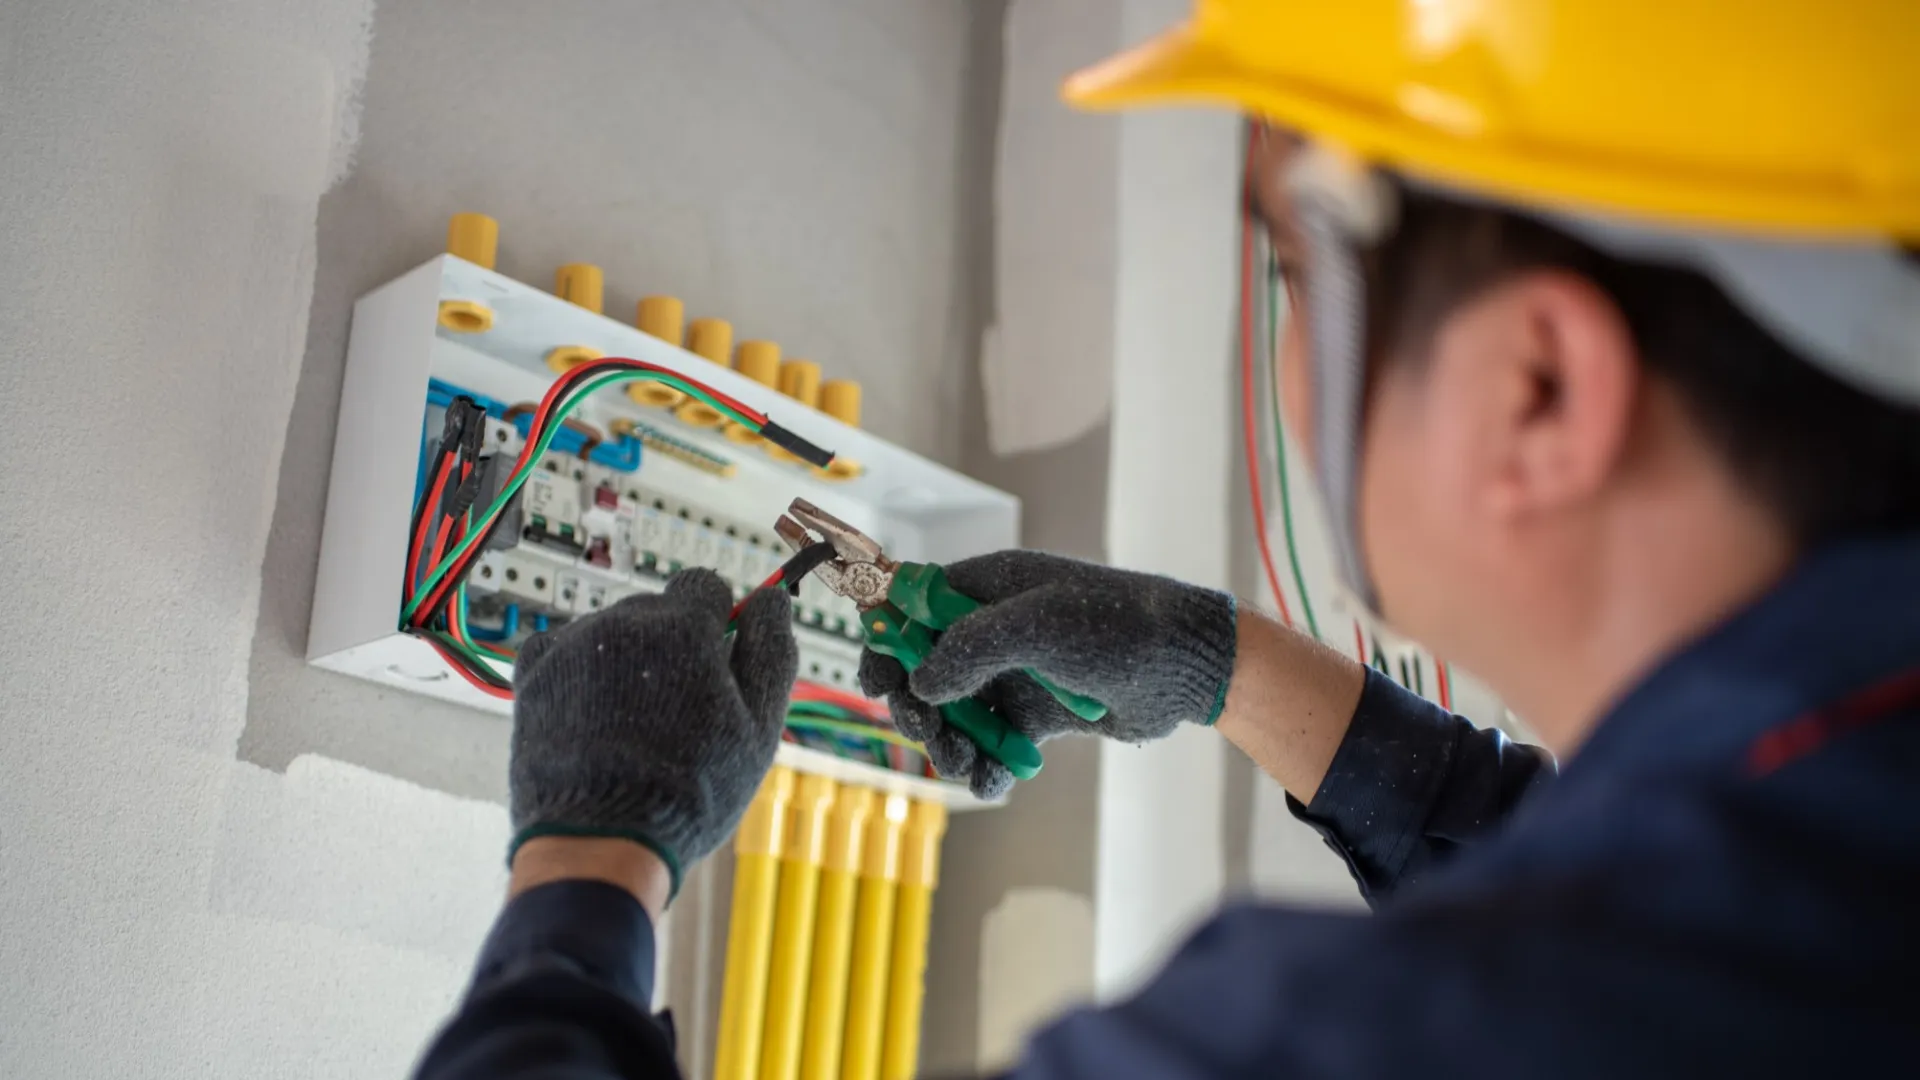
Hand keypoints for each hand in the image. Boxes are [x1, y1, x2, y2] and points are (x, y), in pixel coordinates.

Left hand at [509, 569, 796, 896]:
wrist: (602, 839)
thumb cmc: (690, 789)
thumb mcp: (759, 725)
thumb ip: (771, 652)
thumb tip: (772, 600)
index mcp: (685, 624)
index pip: (706, 585)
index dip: (718, 621)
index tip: (718, 657)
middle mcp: (625, 620)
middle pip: (658, 608)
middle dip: (673, 644)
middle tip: (680, 708)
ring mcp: (573, 644)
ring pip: (612, 632)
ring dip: (626, 660)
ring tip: (633, 725)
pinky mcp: (533, 673)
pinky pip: (562, 650)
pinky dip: (579, 673)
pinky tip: (593, 717)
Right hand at [859, 551, 1235, 798]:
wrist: (1186, 666)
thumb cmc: (1116, 626)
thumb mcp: (1037, 626)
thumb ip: (969, 647)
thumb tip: (921, 684)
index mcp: (988, 588)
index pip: (912, 606)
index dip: (886, 641)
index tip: (874, 684)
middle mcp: (995, 629)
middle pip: (925, 668)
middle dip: (917, 705)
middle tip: (926, 731)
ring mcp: (1016, 672)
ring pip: (957, 713)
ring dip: (949, 743)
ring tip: (964, 763)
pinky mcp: (1039, 714)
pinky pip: (995, 742)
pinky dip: (988, 765)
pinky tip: (993, 781)